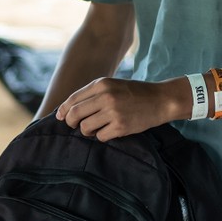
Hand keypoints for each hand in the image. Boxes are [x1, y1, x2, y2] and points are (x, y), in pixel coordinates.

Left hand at [56, 77, 177, 142]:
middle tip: (75, 126)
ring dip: (87, 131)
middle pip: (74, 114)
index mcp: (101, 84)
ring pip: (85, 128)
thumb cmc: (134, 93)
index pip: (73, 99)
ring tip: (97, 128)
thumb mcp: (113, 85)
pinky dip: (102, 136)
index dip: (63, 110)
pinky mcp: (121, 127)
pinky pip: (100, 136)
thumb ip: (93, 94)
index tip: (60, 117)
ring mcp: (113, 112)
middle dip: (71, 122)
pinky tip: (110, 131)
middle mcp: (105, 96)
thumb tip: (68, 109)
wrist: (161, 100)